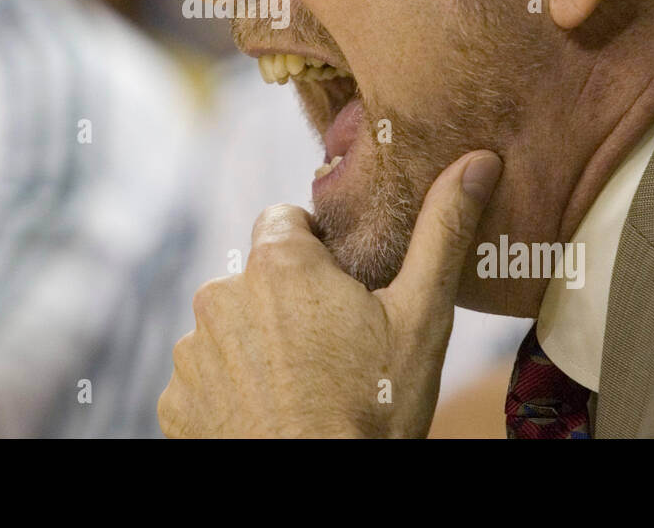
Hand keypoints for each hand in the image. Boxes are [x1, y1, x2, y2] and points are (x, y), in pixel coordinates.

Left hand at [158, 150, 502, 437]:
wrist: (320, 493)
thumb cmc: (373, 408)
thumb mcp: (421, 317)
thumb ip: (442, 232)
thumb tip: (477, 161)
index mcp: (279, 263)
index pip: (284, 221)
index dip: (315, 250)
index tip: (341, 288)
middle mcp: (221, 294)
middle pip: (256, 279)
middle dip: (286, 303)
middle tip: (330, 348)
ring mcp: (193, 350)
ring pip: (229, 330)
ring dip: (255, 348)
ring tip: (301, 388)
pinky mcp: (176, 400)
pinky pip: (203, 380)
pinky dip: (228, 393)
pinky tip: (268, 415)